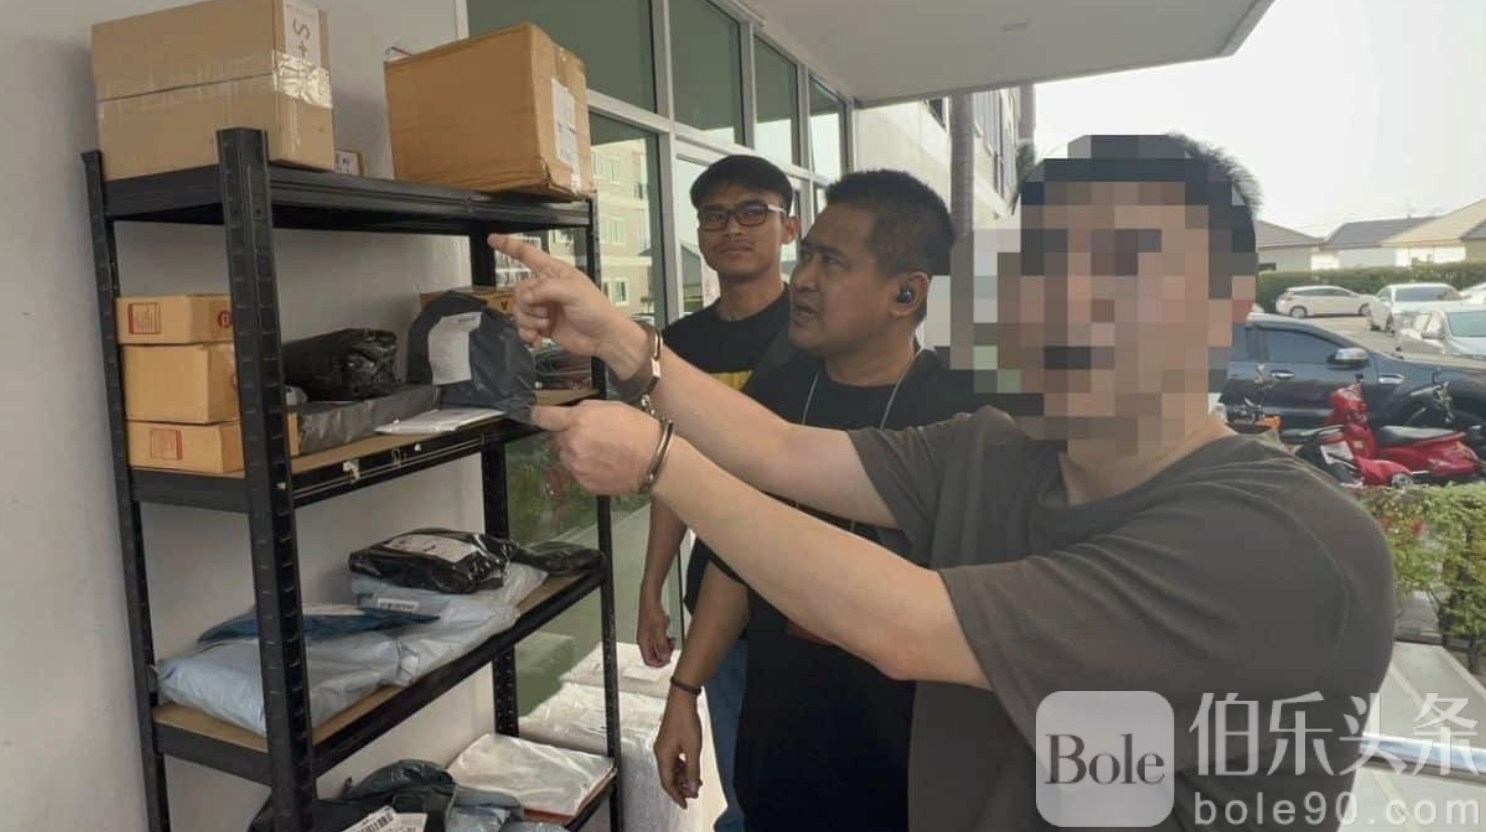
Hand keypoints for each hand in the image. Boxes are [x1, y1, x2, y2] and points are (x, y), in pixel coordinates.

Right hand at [488, 234, 642, 369]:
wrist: (602, 337)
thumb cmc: (596, 310)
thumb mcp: (573, 291)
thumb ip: (546, 289)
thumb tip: (527, 296)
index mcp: (554, 272)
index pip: (527, 254)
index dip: (509, 246)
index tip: (493, 239)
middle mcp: (547, 288)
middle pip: (519, 289)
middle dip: (528, 303)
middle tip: (546, 311)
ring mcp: (543, 307)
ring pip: (519, 309)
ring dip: (529, 320)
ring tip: (546, 323)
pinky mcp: (542, 324)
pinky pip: (522, 326)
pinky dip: (526, 333)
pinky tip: (536, 337)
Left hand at [530, 401, 663, 494]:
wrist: (655, 461)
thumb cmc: (639, 431)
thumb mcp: (612, 406)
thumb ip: (585, 409)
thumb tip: (569, 413)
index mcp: (578, 421)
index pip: (543, 417)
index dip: (538, 414)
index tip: (536, 415)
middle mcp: (573, 443)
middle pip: (558, 438)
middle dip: (570, 435)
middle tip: (595, 435)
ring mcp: (578, 466)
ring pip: (567, 456)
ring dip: (577, 453)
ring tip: (603, 451)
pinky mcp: (584, 483)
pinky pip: (577, 472)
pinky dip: (586, 468)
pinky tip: (605, 463)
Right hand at [636, 594, 674, 666]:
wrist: (651, 600)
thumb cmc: (651, 611)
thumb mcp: (659, 630)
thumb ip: (662, 645)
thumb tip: (665, 657)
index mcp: (643, 642)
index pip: (648, 661)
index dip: (659, 663)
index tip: (668, 660)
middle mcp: (645, 640)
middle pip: (654, 655)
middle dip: (664, 653)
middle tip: (671, 648)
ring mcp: (649, 635)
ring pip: (658, 648)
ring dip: (666, 646)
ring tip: (671, 640)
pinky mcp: (653, 631)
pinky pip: (660, 640)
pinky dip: (666, 639)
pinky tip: (669, 634)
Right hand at [654, 691, 703, 807]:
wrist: (682, 700)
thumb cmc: (685, 720)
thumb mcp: (693, 749)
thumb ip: (693, 770)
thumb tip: (693, 786)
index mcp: (663, 756)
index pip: (667, 783)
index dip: (676, 795)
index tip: (684, 803)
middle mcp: (660, 752)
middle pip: (668, 777)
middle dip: (681, 787)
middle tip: (693, 793)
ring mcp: (663, 746)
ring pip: (671, 768)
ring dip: (683, 777)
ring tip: (695, 781)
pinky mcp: (668, 740)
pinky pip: (673, 760)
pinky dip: (682, 767)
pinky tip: (691, 768)